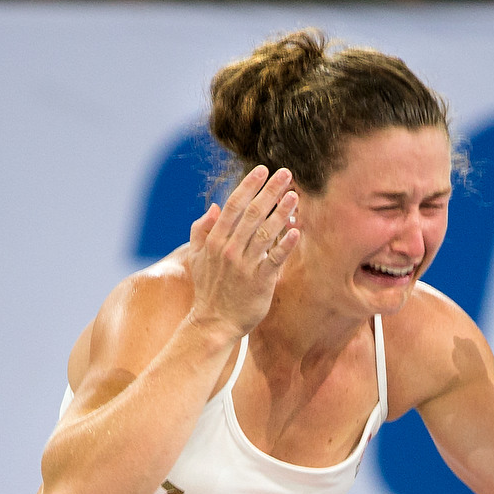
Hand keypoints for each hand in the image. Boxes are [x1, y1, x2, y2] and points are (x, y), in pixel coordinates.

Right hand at [184, 165, 298, 339]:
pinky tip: (296, 231)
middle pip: (252, 213)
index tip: (263, 170)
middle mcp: (229, 250)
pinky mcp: (259, 282)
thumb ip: (201, 230)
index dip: (249, 186)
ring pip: (265, 232)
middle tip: (286, 174)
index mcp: (215, 241)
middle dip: (271, 191)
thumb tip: (213, 207)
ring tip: (295, 196)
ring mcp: (244, 266)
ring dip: (282, 212)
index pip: (233, 206)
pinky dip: (285, 245)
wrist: (213, 324)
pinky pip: (275, 259)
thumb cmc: (208, 290)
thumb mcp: (197, 258)